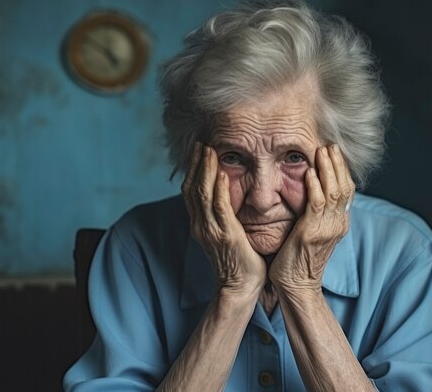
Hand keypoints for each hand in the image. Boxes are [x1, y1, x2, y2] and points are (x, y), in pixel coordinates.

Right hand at [182, 143, 266, 296]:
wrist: (240, 287)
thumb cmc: (239, 261)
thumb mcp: (226, 234)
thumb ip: (224, 215)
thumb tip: (229, 195)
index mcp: (200, 224)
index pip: (191, 191)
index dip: (194, 169)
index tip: (199, 150)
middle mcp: (201, 225)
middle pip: (192, 188)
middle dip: (196, 164)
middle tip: (201, 143)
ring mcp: (211, 230)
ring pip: (203, 194)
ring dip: (205, 170)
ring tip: (209, 150)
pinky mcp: (225, 236)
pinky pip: (220, 209)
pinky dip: (219, 190)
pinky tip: (223, 174)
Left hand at [269, 145, 354, 292]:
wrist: (296, 285)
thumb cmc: (299, 259)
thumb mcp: (314, 232)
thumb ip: (317, 214)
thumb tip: (314, 193)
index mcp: (339, 223)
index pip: (347, 190)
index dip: (342, 169)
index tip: (334, 152)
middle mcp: (338, 224)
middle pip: (344, 186)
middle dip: (337, 164)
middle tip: (330, 145)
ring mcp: (327, 228)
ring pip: (333, 191)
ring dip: (328, 169)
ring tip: (322, 151)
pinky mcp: (311, 232)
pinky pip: (316, 204)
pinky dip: (315, 186)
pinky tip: (310, 173)